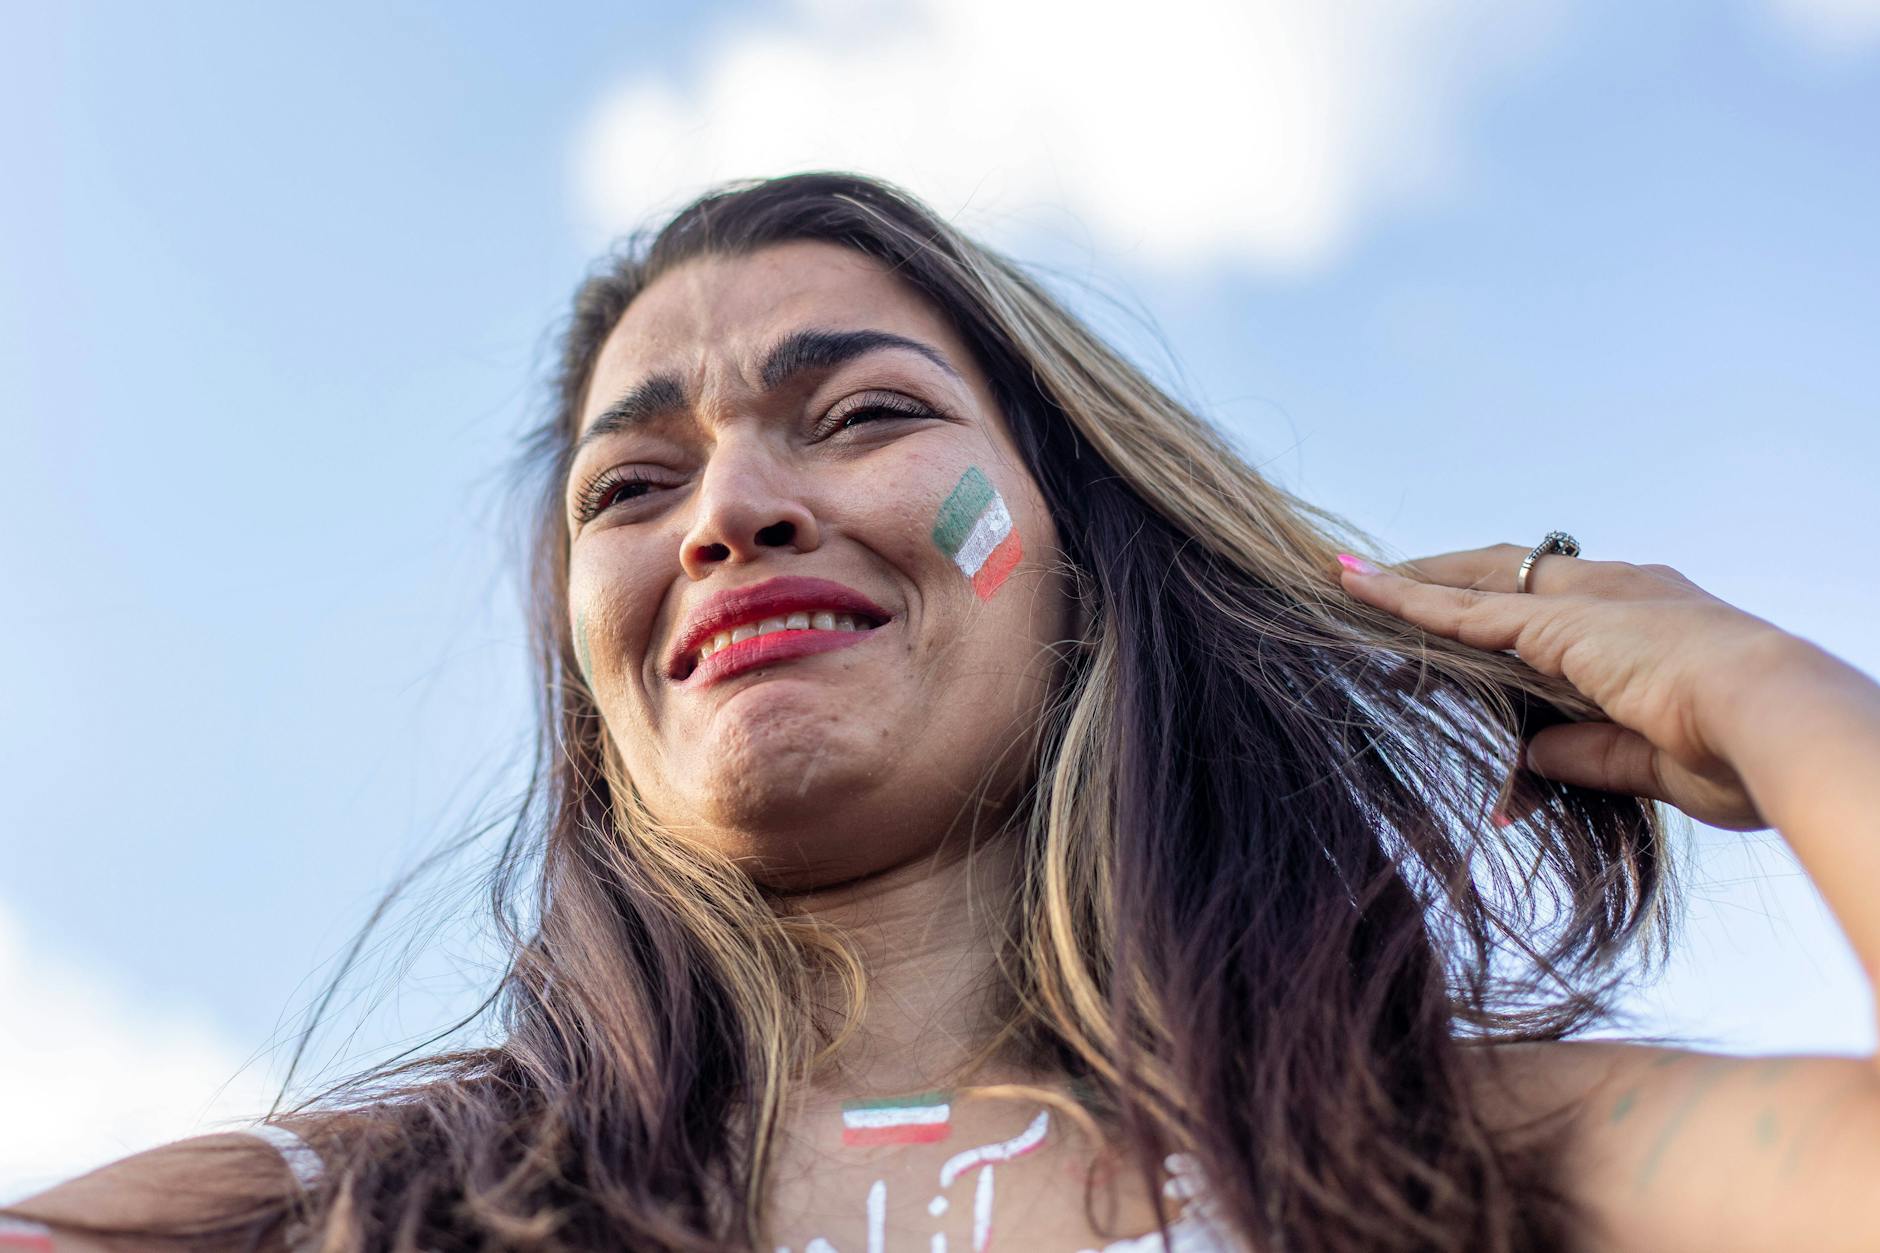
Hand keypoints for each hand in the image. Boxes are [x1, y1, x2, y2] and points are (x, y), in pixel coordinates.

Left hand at [1334, 544, 1804, 831]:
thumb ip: (1584, 754)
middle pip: (1507, 576)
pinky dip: (1401, 598)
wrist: (1774, 722)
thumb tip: (1527, 759)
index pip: (1560, 606)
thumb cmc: (1743, 750)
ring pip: (1473, 584)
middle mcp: (1616, 593)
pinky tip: (1353, 587)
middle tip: (1387, 588)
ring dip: (1409, 585)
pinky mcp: (1550, 622)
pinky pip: (1457, 608)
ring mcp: (1583, 603)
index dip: (1507, 610)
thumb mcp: (1649, 762)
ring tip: (1345, 583)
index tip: (1466, 623)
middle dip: (1446, 581)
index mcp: (1651, 623)